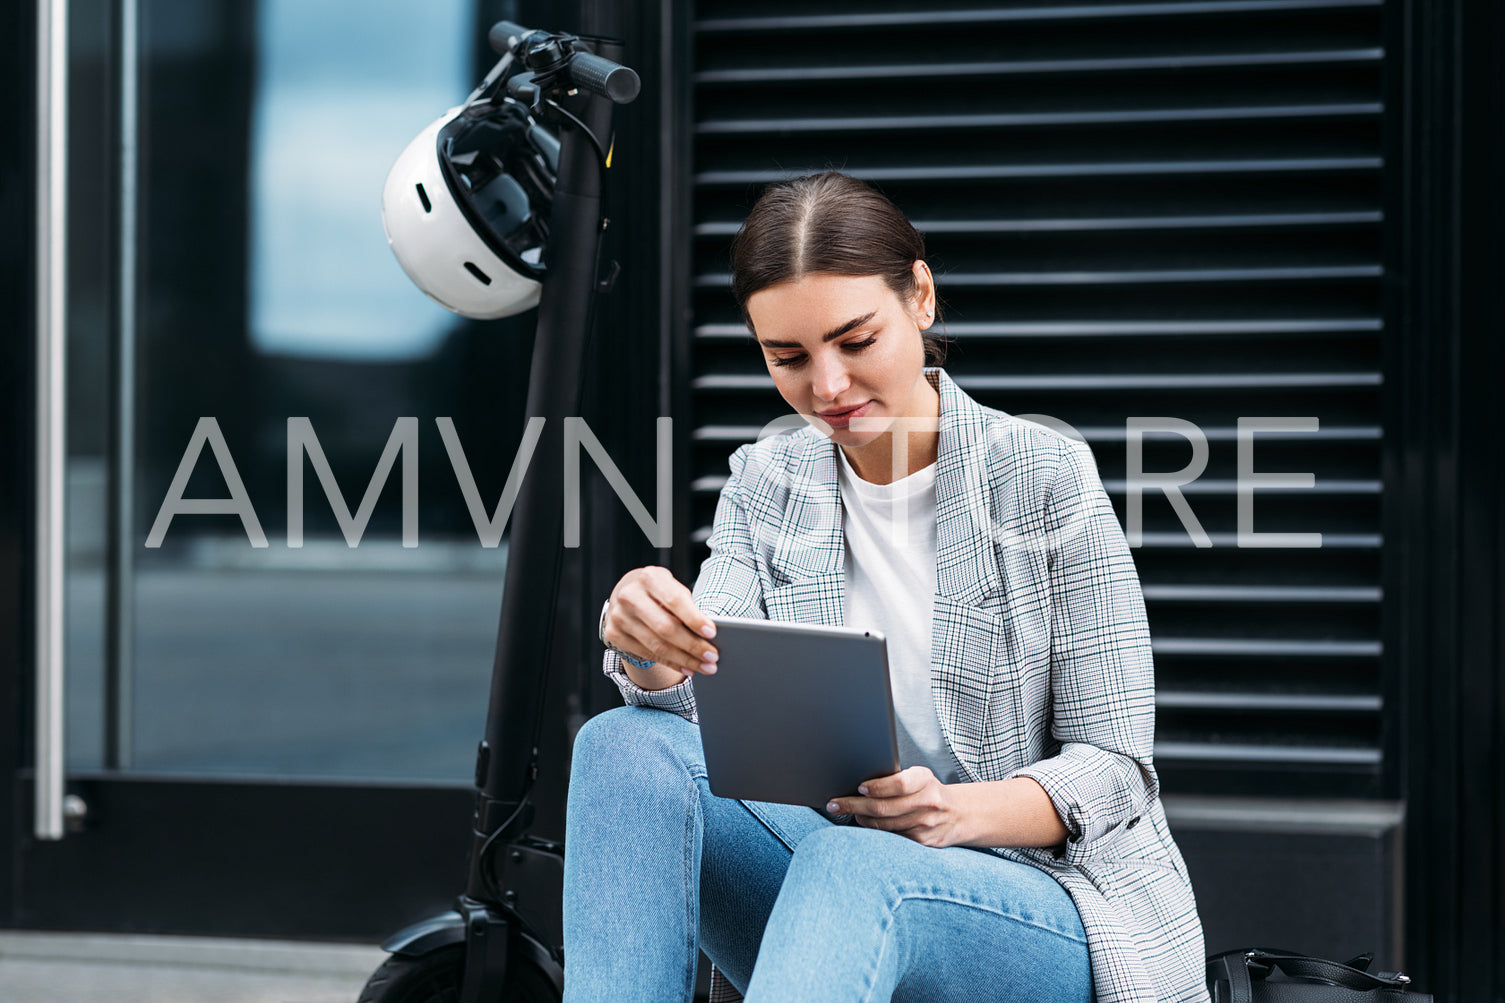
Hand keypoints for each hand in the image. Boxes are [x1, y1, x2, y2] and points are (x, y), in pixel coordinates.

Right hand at [603, 566, 718, 680]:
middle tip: (712, 656)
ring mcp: (619, 616)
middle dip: (692, 645)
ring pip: (657, 646)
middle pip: (665, 628)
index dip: (694, 618)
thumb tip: (707, 635)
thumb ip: (685, 605)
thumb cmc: (657, 591)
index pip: (674, 600)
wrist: (625, 593)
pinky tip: (687, 667)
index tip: (712, 633)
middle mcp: (629, 596)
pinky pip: (647, 654)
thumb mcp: (671, 587)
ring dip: (684, 660)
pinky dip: (671, 663)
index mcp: (649, 578)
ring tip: (705, 666)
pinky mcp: (614, 634)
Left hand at [826, 766, 968, 847]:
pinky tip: (863, 824)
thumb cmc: (930, 791)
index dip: (877, 787)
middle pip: (884, 807)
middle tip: (834, 804)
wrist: (958, 814)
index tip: (859, 787)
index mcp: (925, 781)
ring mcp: (924, 825)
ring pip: (883, 825)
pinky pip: (890, 837)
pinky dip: (873, 831)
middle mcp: (927, 803)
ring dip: (860, 819)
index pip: (898, 784)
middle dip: (854, 805)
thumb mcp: (919, 777)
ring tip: (846, 812)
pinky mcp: (922, 842)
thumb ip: (897, 779)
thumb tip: (860, 784)